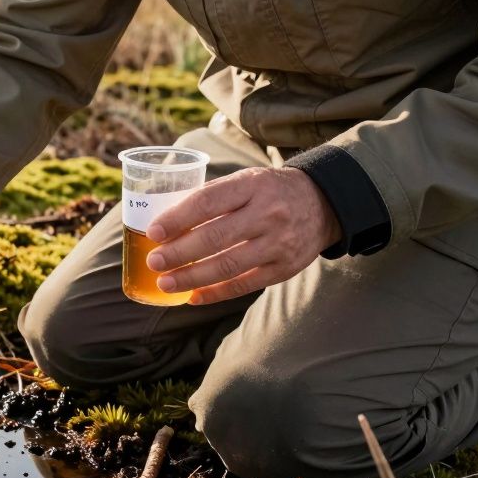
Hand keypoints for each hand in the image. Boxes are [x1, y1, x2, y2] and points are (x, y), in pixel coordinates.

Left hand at [144, 167, 340, 304]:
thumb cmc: (268, 191)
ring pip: (228, 265)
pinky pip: (244, 285)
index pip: (208, 202)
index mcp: (252, 186)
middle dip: (179, 253)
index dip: (177, 219)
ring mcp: (278, 243)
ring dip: (192, 277)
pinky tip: (192, 296)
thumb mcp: (245, 181)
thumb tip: (166, 222)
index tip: (153, 232)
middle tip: (154, 262)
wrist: (323, 203)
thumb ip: (212, 197)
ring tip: (165, 282)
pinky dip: (215, 293)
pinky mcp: (284, 268)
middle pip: (215, 237)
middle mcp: (268, 213)